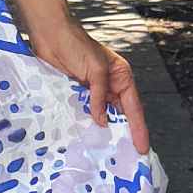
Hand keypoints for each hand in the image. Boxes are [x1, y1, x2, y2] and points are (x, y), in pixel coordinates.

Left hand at [27, 15, 149, 155]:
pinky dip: (85, 125)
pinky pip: (83, 113)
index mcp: (121, 77)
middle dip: (123, 135)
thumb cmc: (76, 45)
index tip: (143, 149)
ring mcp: (92, 91)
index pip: (134, 108)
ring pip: (101, 117)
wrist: (50, 34)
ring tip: (107, 155)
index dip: (139, 129)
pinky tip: (85, 139)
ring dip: (102, 132)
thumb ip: (99, 96)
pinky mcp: (75, 94)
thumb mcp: (95, 69)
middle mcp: (110, 86)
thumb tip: (102, 121)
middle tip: (127, 158)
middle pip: (120, 116)